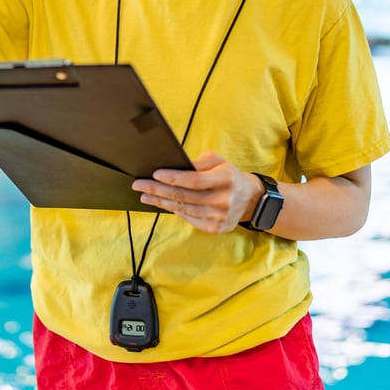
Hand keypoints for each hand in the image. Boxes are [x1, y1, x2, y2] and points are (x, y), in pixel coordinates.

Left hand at [131, 152, 262, 233]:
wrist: (250, 199)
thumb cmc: (229, 175)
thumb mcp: (219, 161)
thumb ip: (199, 163)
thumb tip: (174, 167)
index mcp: (225, 179)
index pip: (194, 180)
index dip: (173, 178)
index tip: (155, 174)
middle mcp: (223, 200)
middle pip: (184, 196)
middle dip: (158, 190)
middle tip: (139, 185)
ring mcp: (219, 217)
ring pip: (183, 209)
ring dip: (161, 202)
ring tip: (145, 195)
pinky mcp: (215, 228)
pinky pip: (189, 219)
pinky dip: (174, 211)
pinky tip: (162, 204)